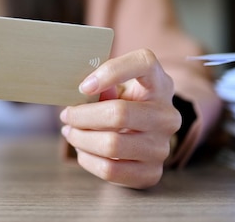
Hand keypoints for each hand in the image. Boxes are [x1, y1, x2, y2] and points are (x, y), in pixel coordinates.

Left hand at [59, 49, 181, 188]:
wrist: (143, 135)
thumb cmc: (122, 103)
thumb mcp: (115, 86)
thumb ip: (100, 84)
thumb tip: (81, 93)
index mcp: (159, 82)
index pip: (144, 63)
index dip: (111, 72)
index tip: (83, 86)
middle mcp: (167, 115)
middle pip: (119, 113)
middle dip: (82, 116)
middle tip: (67, 115)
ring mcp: (162, 146)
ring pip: (111, 145)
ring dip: (80, 139)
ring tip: (70, 132)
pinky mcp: (152, 172)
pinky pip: (111, 170)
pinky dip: (87, 159)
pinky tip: (82, 150)